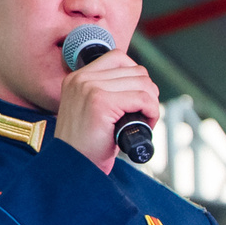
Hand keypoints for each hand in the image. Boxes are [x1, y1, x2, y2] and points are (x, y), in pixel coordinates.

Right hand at [54, 49, 160, 173]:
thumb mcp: (91, 110)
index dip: (136, 77)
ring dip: (151, 104)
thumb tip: (142, 82)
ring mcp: (90, 89)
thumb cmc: (86, 145)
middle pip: (136, 70)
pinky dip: (152, 112)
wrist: (73, 166)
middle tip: (144, 114)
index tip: (137, 98)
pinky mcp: (101, 102)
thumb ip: (106, 91)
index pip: (118, 58)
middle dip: (148, 93)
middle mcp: (81, 79)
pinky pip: (143, 99)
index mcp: (77, 77)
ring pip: (143, 83)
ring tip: (143, 121)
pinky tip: (146, 125)